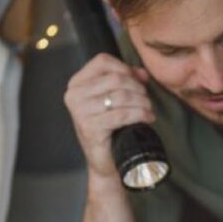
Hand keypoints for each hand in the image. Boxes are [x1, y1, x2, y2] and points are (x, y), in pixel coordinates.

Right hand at [63, 53, 155, 179]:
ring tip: (148, 109)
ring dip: (142, 102)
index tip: (138, 81)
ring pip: (121, 96)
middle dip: (138, 88)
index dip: (125, 68)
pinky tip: (148, 118)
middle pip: (116, 78)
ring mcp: (80, 112)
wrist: (104, 160)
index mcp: (76, 83)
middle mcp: (74, 95)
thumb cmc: (109, 128)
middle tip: (146, 99)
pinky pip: (122, 114)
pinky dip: (140, 114)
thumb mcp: (114, 100)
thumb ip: (126, 80)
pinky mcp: (90, 127)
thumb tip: (142, 72)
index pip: (103, 61)